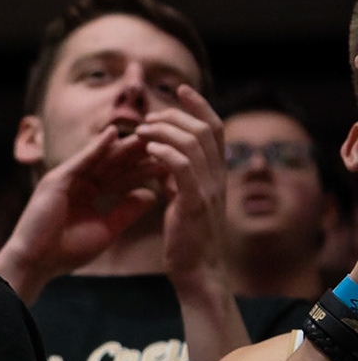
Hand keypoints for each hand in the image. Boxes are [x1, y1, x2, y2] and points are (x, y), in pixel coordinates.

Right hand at [0, 126, 159, 300]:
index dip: (143, 169)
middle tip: (164, 139)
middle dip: (138, 153)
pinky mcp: (56, 180)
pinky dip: (97, 147)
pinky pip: (80, 160)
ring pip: (100, 158)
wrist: (35, 263)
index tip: (168, 161)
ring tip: (147, 132)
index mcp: (88, 194)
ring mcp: (65, 179)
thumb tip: (152, 194)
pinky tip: (115, 134)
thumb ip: (127, 211)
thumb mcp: (107, 229)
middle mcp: (77, 182)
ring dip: (123, 145)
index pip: (121, 177)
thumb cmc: (66, 252)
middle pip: (113, 164)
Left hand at [136, 84, 228, 286]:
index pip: (215, 128)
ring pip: (193, 144)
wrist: (197, 271)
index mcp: (216, 174)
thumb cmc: (187, 238)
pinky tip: (149, 150)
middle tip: (151, 115)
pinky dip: (165, 153)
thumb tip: (164, 157)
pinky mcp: (194, 204)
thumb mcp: (185, 200)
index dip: (200, 105)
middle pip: (205, 129)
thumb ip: (179, 177)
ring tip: (143, 129)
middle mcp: (217, 177)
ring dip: (166, 131)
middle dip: (177, 114)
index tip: (180, 89)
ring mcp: (208, 190)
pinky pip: (182, 168)